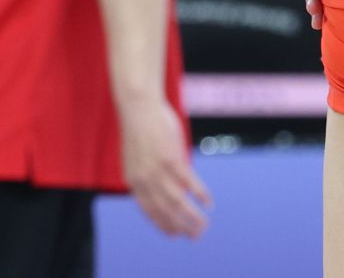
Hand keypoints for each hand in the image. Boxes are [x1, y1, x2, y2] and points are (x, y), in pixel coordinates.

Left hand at [120, 94, 210, 237]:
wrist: (139, 108)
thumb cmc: (143, 127)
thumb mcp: (141, 155)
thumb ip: (152, 172)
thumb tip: (171, 182)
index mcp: (133, 181)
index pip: (149, 210)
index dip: (162, 224)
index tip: (175, 234)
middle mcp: (143, 181)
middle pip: (164, 211)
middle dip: (180, 227)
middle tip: (195, 236)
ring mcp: (156, 170)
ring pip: (176, 201)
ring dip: (191, 217)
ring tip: (204, 226)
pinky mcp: (171, 158)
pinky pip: (188, 181)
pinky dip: (199, 194)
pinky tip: (209, 203)